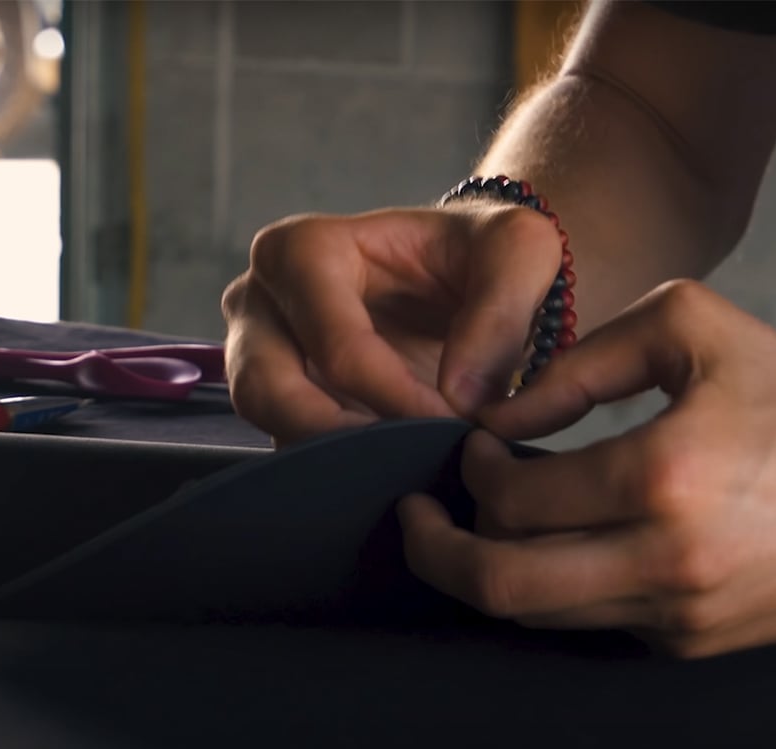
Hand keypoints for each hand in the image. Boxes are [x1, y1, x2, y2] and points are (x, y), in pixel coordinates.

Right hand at [222, 205, 561, 444]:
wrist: (463, 273)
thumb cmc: (481, 250)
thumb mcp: (518, 250)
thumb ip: (502, 312)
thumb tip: (462, 399)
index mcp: (305, 250)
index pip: (338, 346)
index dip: (398, 398)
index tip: (457, 425)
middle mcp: (261, 300)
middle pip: (270, 391)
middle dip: (346, 440)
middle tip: (417, 460)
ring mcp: (257, 352)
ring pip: (268, 426)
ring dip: (334, 461)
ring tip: (407, 467)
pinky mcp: (276, 399)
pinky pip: (287, 448)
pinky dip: (335, 470)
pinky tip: (393, 472)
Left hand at [397, 280, 775, 657]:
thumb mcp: (697, 329)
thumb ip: (584, 360)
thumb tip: (504, 412)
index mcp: (663, 475)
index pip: (513, 497)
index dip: (472, 470)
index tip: (476, 445)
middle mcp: (664, 562)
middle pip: (501, 585)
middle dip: (437, 551)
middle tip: (416, 516)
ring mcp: (676, 615)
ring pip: (537, 616)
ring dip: (489, 570)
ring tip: (478, 524)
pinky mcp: (688, 644)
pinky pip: (589, 622)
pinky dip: (552, 586)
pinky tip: (554, 543)